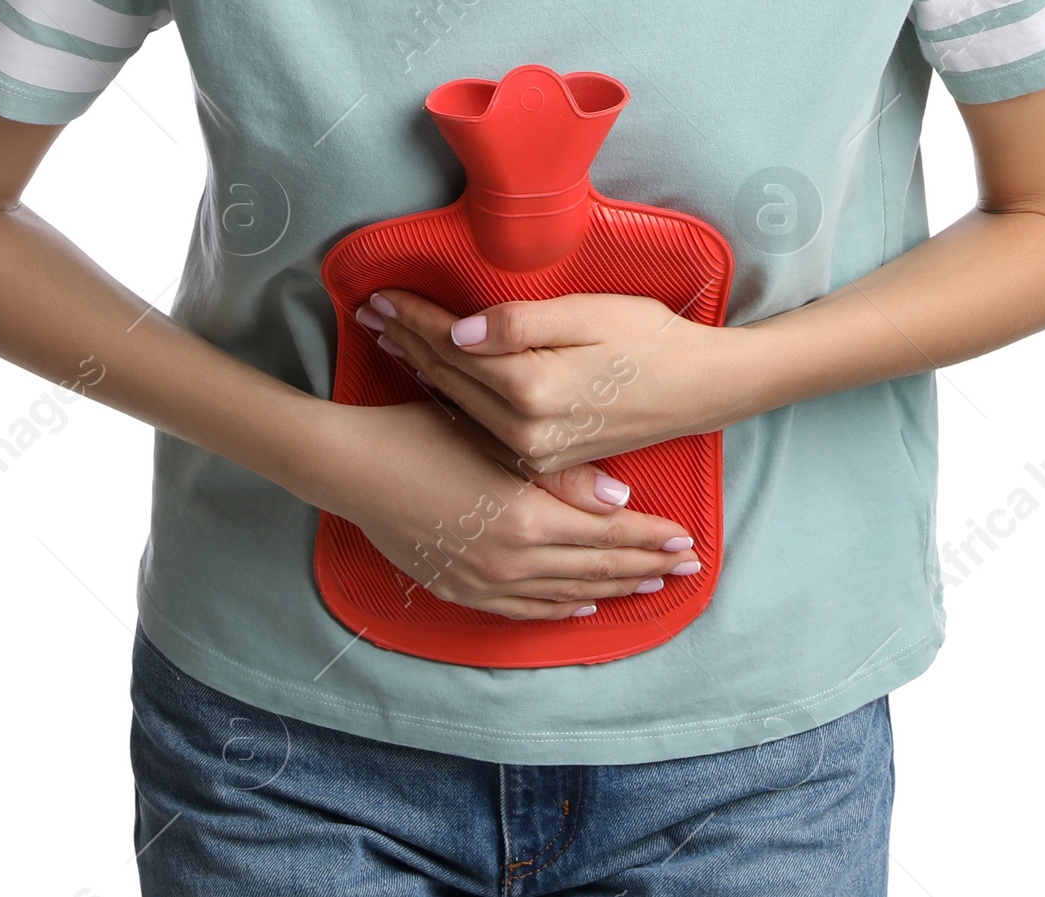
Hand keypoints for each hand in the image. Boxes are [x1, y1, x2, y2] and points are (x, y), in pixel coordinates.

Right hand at [312, 397, 701, 619]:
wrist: (356, 466)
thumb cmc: (425, 435)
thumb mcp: (496, 442)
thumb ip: (562, 478)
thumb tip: (618, 501)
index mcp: (526, 518)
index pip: (607, 536)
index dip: (651, 538)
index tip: (688, 540)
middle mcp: (512, 560)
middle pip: (595, 569)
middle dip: (645, 567)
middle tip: (685, 568)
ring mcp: (485, 581)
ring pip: (566, 593)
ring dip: (612, 589)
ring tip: (648, 585)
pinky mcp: (461, 589)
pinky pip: (525, 609)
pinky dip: (561, 607)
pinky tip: (582, 603)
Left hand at [355, 290, 757, 471]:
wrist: (701, 389)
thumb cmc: (650, 339)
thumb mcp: (589, 314)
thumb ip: (520, 323)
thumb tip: (460, 330)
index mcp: (533, 391)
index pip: (455, 347)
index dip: (415, 317)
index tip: (381, 294)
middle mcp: (526, 433)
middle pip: (450, 379)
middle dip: (408, 341)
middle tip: (369, 312)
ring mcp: (535, 455)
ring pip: (461, 406)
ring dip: (423, 369)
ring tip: (390, 339)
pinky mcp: (546, 462)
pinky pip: (485, 428)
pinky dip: (455, 399)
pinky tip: (437, 380)